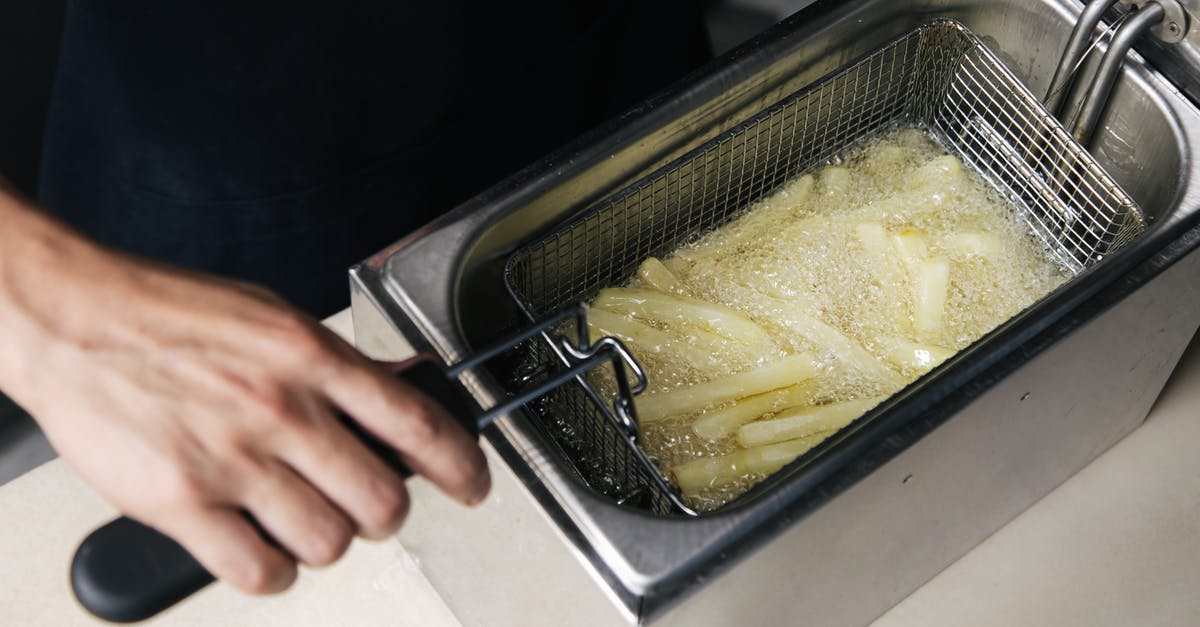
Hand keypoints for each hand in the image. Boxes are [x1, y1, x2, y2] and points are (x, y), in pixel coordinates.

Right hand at [0, 209, 488, 593]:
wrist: (74, 319)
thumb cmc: (171, 316)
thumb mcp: (275, 318)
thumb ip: (341, 363)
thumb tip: (405, 385)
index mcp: (311, 357)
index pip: (418, 423)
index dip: (463, 465)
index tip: (475, 485)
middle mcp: (281, 409)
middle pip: (382, 500)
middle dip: (386, 512)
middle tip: (370, 505)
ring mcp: (233, 459)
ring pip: (330, 541)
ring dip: (330, 542)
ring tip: (308, 521)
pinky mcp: (182, 503)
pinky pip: (259, 570)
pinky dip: (275, 571)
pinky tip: (264, 549)